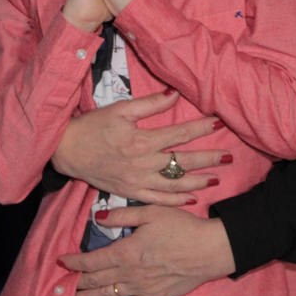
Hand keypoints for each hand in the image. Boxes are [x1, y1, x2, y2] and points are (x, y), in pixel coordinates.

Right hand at [52, 91, 229, 205]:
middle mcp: (143, 163)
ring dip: (197, 181)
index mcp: (142, 141)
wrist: (66, 150)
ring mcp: (137, 181)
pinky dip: (175, 201)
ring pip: (174, 184)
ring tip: (216, 178)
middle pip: (182, 162)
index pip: (179, 133)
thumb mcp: (120, 109)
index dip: (201, 127)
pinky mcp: (130, 191)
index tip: (218, 123)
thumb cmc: (92, 126)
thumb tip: (174, 94)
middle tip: (228, 157)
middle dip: (208, 159)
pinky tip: (192, 198)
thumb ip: (150, 104)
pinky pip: (157, 200)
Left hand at [59, 206, 235, 295]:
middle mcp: (129, 273)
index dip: (75, 261)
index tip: (61, 261)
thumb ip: (122, 216)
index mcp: (126, 251)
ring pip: (107, 295)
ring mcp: (141, 289)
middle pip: (97, 279)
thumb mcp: (151, 212)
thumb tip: (97, 218)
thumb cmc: (182, 227)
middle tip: (63, 282)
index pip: (93, 259)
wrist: (209, 250)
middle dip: (78, 280)